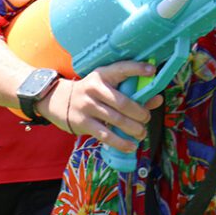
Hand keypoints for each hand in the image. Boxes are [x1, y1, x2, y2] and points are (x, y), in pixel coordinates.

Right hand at [40, 61, 162, 154]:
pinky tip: (131, 146)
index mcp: (102, 74)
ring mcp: (88, 106)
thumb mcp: (107, 87)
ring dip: (134, 129)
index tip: (152, 71)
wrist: (58, 100)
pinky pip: (106, 135)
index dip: (137, 69)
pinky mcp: (83, 122)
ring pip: (117, 120)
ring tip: (142, 133)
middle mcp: (94, 88)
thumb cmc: (91, 93)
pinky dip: (121, 142)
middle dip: (140, 113)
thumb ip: (132, 92)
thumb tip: (157, 98)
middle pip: (123, 102)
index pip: (121, 69)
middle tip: (146, 118)